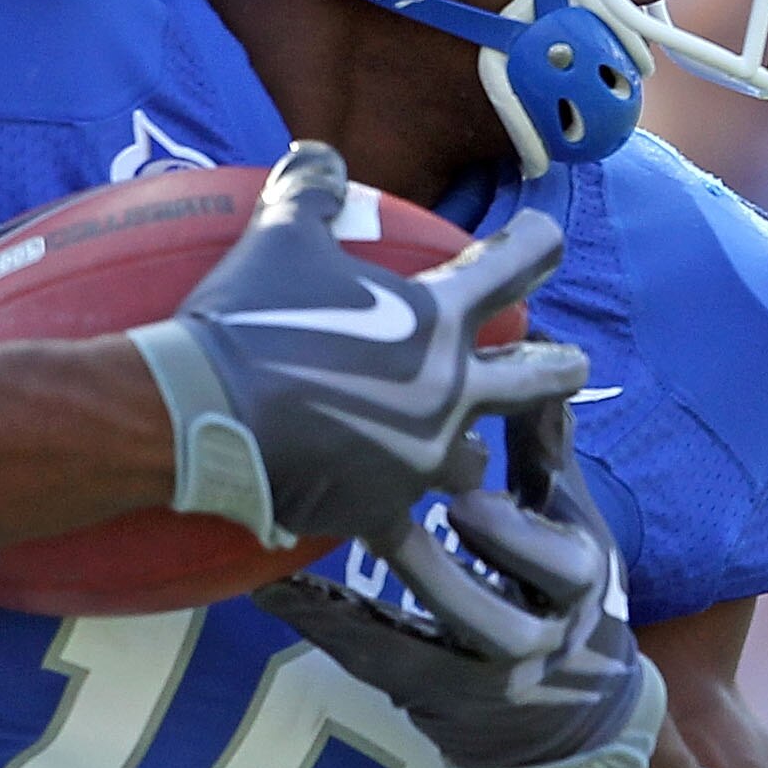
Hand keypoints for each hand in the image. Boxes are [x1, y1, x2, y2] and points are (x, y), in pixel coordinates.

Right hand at [125, 141, 585, 546]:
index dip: (536, 244)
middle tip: (568, 363)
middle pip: (535, 381)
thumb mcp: (279, 236)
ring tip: (466, 458)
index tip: (549, 236)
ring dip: (473, 453)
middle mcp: (448, 391)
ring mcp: (422, 459)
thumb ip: (312, 191)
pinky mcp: (381, 513)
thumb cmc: (248, 317)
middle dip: (557, 368)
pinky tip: (474, 615)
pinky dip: (449, 584)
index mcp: (435, 319)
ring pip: (476, 462)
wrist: (199, 410)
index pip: (509, 266)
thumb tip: (319, 152)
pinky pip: (423, 560)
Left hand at [257, 396, 664, 767]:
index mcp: (575, 587)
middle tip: (399, 520)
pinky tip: (271, 589)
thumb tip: (538, 349)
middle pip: (498, 623)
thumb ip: (545, 447)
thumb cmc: (555, 583)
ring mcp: (474, 679)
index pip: (558, 566)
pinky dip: (323, 621)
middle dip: (442, 577)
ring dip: (362, 599)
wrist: (565, 714)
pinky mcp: (424, 695)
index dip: (516, 534)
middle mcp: (534, 643)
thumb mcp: (567, 519)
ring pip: (419, 648)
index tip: (466, 495)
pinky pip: (369, 658)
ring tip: (309, 545)